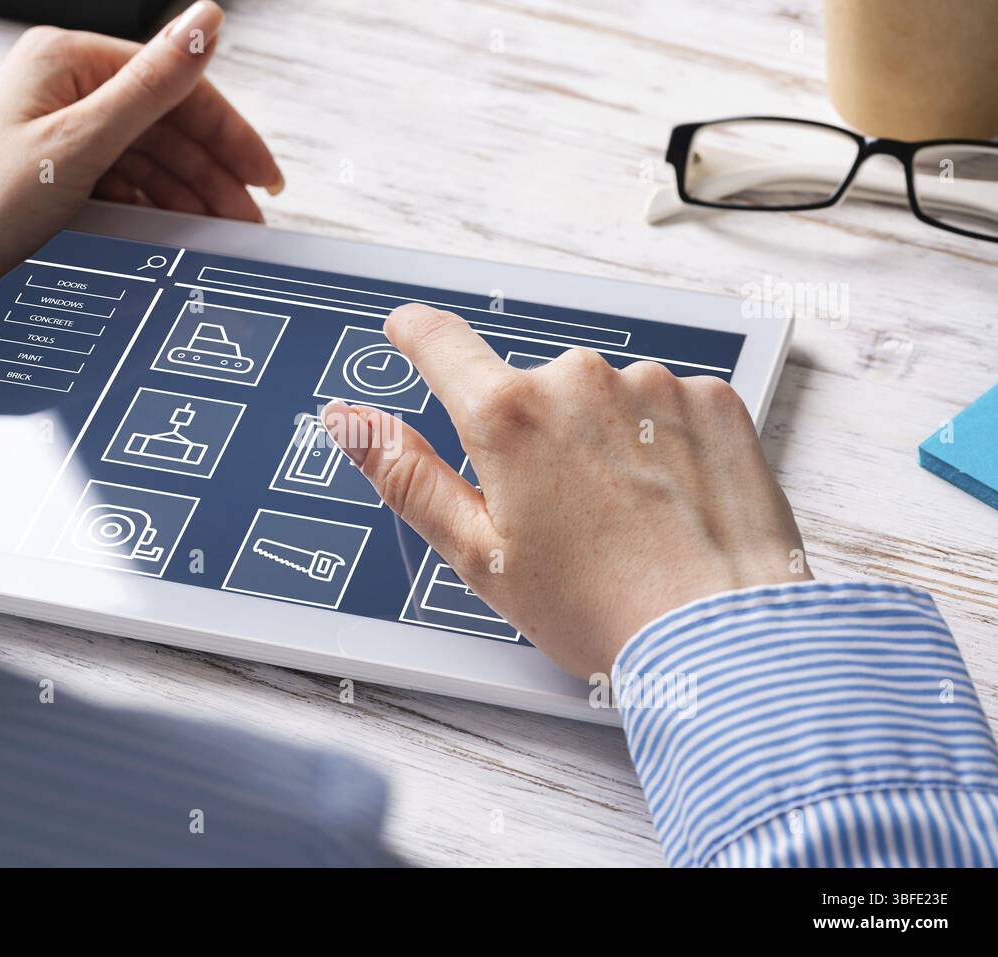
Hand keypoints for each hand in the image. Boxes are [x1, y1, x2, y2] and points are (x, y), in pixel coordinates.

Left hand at [0, 1, 280, 299]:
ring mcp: (59, 131)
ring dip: (186, 193)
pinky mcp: (53, 172)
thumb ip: (152, 85)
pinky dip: (151, 206)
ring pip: (147, 158)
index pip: (173, 85)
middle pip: (164, 124)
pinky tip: (172, 230)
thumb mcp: (79, 141)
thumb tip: (208, 20)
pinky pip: (121, 182)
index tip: (262, 176)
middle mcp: (65, 88)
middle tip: (247, 217)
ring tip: (219, 232)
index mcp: (68, 61)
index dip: (227, 131)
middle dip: (211, 172)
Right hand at [324, 304, 809, 678]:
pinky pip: (665, 406)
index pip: (440, 342)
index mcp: (509, 417)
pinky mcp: (712, 399)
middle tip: (560, 514)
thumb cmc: (600, 608)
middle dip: (535, 438)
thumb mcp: (477, 553)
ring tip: (626, 519)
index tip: (411, 331)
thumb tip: (349, 421)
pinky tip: (670, 501)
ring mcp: (653, 385)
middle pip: (530, 390)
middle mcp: (578, 381)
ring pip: (602, 401)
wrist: (721, 637)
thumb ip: (405, 473)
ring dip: (602, 441)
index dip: (417, 335)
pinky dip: (661, 444)